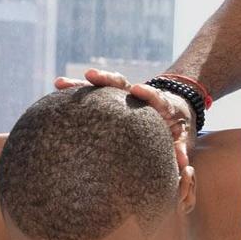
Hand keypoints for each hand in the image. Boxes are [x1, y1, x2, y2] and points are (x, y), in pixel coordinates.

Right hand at [60, 64, 195, 169]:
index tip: (138, 90)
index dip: (147, 93)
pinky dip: (76, 91)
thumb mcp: (184, 137)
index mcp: (159, 104)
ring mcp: (122, 95)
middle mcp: (137, 95)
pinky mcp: (112, 100)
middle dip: (105, 79)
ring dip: (81, 83)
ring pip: (102, 86)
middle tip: (89, 75)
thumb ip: (181, 147)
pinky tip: (56, 89)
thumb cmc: (178, 129)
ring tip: (60, 83)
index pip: (154, 96)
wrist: (173, 112)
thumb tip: (183, 164)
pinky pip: (93, 94)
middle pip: (121, 83)